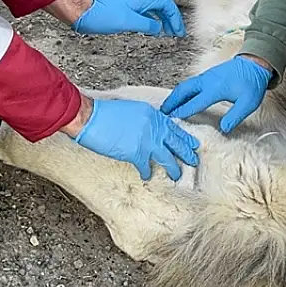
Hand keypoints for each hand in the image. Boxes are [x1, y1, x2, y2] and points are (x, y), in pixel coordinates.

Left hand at [73, 0, 186, 36]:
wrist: (81, 13)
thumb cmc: (100, 16)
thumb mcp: (127, 22)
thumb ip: (146, 24)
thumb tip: (158, 28)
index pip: (166, 3)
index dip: (175, 16)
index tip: (178, 30)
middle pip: (162, 5)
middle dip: (172, 19)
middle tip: (177, 33)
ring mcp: (130, 4)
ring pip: (154, 9)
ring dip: (163, 20)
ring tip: (168, 32)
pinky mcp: (124, 10)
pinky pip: (145, 13)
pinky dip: (153, 21)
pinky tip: (152, 30)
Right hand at [73, 97, 199, 181]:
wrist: (91, 117)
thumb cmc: (105, 113)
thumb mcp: (132, 110)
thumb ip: (145, 120)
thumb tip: (150, 131)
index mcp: (152, 115)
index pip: (173, 127)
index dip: (184, 137)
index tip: (192, 144)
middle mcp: (154, 127)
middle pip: (175, 142)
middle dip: (186, 153)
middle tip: (194, 160)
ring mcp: (147, 140)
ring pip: (167, 157)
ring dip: (173, 168)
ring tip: (177, 175)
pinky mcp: (136, 152)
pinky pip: (147, 166)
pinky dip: (147, 172)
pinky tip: (147, 176)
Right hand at [160, 55, 272, 132]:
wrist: (254, 64)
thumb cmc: (252, 84)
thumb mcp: (248, 103)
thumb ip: (235, 116)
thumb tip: (224, 129)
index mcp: (215, 89)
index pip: (195, 102)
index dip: (183, 111)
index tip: (172, 118)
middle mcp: (207, 81)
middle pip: (184, 90)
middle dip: (172, 101)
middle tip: (162, 112)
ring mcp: (206, 76)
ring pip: (185, 85)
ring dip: (175, 95)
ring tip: (167, 106)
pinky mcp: (207, 75)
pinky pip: (190, 83)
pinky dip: (181, 90)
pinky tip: (180, 97)